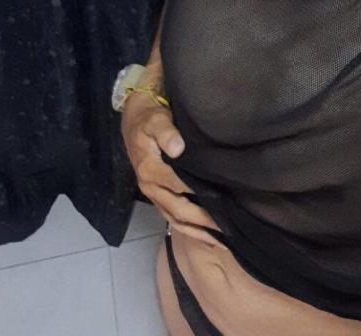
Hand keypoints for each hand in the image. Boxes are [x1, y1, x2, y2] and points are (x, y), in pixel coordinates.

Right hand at [120, 86, 223, 246]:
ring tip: (219, 241)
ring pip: (175, 220)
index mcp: (151, 170)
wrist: (134, 121)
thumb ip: (167, 133)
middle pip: (178, 210)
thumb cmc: (149, 119)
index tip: (223, 203)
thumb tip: (178, 148)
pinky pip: (173, 218)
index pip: (179, 187)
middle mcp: (150, 187)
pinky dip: (189, 230)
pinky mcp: (158, 196)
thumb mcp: (156, 120)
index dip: (201, 196)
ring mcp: (153, 194)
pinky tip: (206, 236)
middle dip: (202, 221)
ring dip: (196, 232)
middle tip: (226, 228)